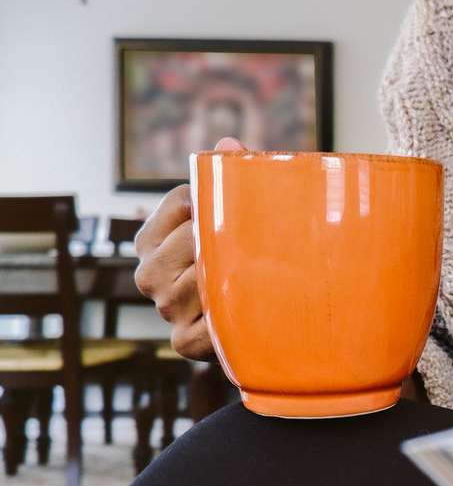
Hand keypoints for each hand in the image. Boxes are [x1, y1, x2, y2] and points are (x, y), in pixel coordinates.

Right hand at [133, 136, 243, 360]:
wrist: (271, 328)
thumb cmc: (249, 264)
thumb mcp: (239, 221)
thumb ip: (231, 179)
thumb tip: (227, 143)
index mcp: (151, 239)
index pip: (183, 202)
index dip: (218, 205)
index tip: (246, 213)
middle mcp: (149, 274)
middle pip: (189, 241)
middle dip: (228, 241)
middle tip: (263, 247)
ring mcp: (165, 309)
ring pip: (197, 281)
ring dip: (233, 278)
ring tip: (260, 277)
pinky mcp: (185, 342)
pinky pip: (205, 326)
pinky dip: (228, 319)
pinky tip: (246, 311)